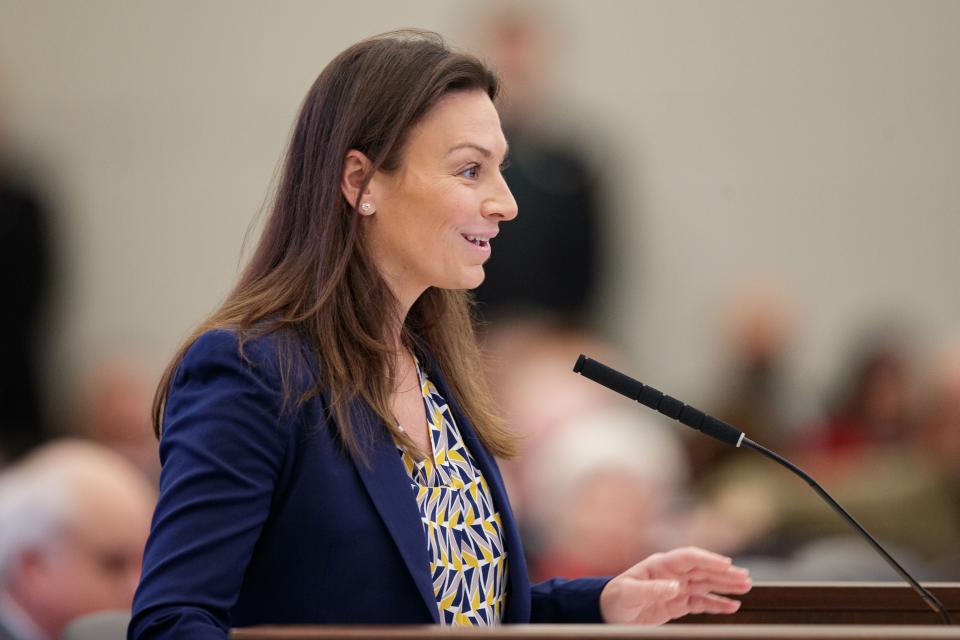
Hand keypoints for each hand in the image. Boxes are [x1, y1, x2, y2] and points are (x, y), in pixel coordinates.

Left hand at [599, 547, 751, 624]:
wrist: (608, 612)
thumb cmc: (615, 598)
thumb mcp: (629, 592)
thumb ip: (652, 588)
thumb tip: (675, 586)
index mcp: (660, 565)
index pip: (689, 558)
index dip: (708, 559)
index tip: (726, 564)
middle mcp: (672, 574)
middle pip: (703, 570)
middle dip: (724, 573)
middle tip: (745, 578)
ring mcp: (676, 588)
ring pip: (706, 584)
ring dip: (725, 585)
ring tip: (746, 587)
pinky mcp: (678, 603)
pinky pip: (701, 602)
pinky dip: (717, 604)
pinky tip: (732, 606)